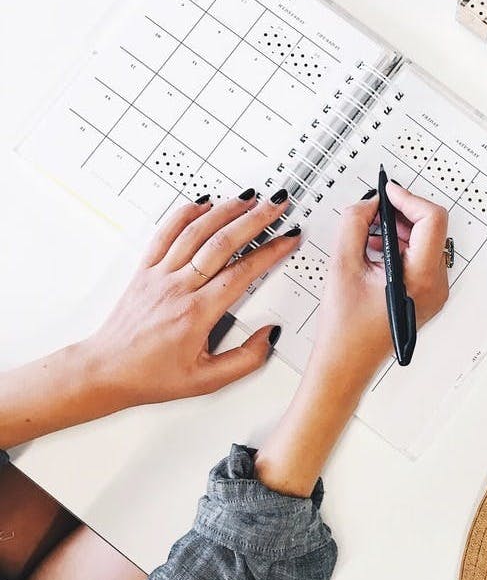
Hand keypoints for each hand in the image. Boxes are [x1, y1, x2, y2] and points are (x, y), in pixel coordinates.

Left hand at [83, 190, 300, 408]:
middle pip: (222, 243)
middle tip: (276, 205)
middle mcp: (178, 288)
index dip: (270, 252)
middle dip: (255, 219)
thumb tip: (269, 335)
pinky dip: (185, 213)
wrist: (106, 371)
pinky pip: (165, 233)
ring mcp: (159, 275)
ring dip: (225, 210)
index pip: (242, 272)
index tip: (288, 239)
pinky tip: (203, 203)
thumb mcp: (207, 381)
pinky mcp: (144, 270)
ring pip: (196, 232)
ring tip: (249, 198)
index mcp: (197, 313)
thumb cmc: (151, 376)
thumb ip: (245, 359)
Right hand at [254, 183, 449, 496]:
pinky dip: (397, 247)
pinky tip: (372, 251)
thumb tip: (367, 203)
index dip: (407, 199)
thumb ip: (354, 225)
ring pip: (424, 242)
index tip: (386, 193)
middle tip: (372, 209)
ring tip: (367, 233)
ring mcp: (432, 292)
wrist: (344, 366)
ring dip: (397, 230)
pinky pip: (417, 259)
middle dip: (401, 213)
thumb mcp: (342, 267)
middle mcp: (435, 286)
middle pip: (430, 229)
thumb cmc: (344, 331)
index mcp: (422, 279)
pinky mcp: (423, 295)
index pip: (432, 219)